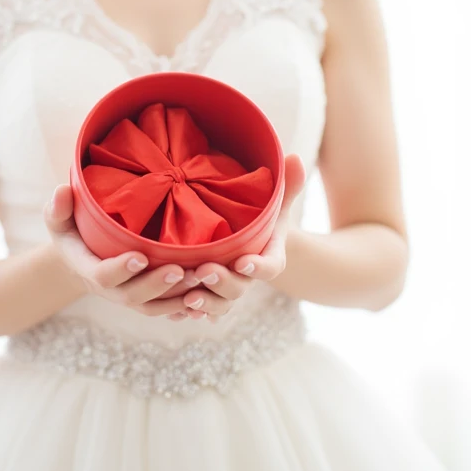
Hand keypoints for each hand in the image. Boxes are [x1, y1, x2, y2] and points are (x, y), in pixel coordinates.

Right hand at [43, 184, 191, 317]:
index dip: (120, 269)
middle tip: (180, 270)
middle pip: (133, 296)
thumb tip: (62, 190)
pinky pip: (166, 308)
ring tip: (202, 279)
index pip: (103, 276)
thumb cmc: (71, 232)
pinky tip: (207, 294)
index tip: (140, 256)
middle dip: (156, 285)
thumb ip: (58, 207)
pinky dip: (185, 305)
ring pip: (154, 306)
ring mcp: (128, 296)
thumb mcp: (59, 219)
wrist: (80, 258)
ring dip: (177, 297)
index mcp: (88, 269)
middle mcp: (110, 290)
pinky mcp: (145, 299)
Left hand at [165, 154, 306, 322]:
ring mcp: (232, 288)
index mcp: (270, 256)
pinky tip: (176, 312)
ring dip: (206, 303)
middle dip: (223, 283)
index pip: (270, 266)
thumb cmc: (263, 215)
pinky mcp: (213, 295)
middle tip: (205, 272)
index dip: (258, 268)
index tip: (244, 262)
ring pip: (222, 305)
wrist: (252, 237)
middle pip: (241, 288)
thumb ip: (287, 183)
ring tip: (187, 298)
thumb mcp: (277, 200)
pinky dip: (193, 313)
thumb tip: (294, 158)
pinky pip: (205, 311)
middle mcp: (250, 277)